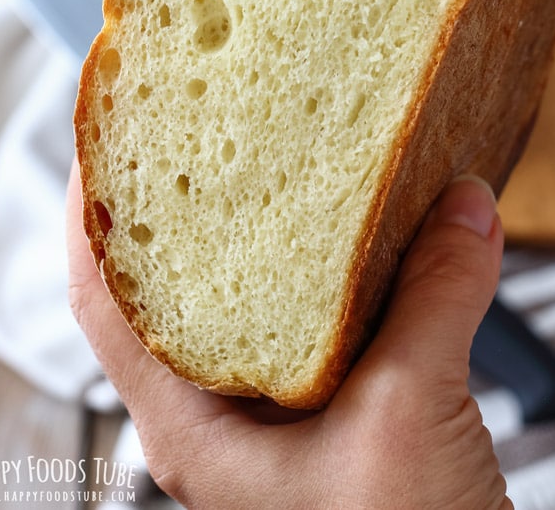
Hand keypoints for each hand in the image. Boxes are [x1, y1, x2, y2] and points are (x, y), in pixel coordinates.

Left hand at [68, 166, 509, 509]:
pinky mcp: (338, 417)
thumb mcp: (406, 418)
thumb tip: (462, 205)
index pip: (105, 298)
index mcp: (193, 426)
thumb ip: (434, 299)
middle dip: (186, 205)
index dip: (93, 209)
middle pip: (176, 288)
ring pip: (256, 302)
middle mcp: (223, 418)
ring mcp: (281, 420)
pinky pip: (321, 323)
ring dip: (273, 234)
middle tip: (205, 127)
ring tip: (286, 161)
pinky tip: (371, 235)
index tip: (108, 132)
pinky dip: (340, 271)